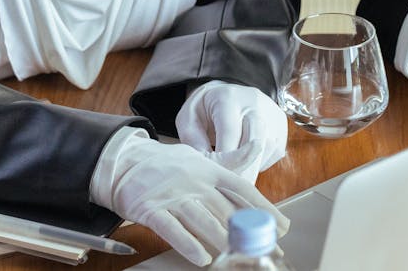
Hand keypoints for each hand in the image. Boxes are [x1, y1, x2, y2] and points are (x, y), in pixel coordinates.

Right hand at [102, 134, 289, 266]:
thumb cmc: (168, 164)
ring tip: (237, 255)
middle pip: (225, 209)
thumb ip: (229, 161)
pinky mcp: (152, 210)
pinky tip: (202, 258)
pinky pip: (172, 230)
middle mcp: (194, 182)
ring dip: (222, 239)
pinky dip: (188, 245)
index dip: (263, 207)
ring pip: (202, 220)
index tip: (281, 225)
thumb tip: (256, 149)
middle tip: (265, 249)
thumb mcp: (200, 158)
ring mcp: (173, 196)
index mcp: (209, 170)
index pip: (242, 188)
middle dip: (248, 232)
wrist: (125, 161)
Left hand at [176, 81, 288, 181]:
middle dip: (240, 169)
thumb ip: (194, 141)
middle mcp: (255, 104)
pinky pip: (273, 153)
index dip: (223, 160)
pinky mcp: (281, 127)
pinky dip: (259, 163)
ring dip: (249, 167)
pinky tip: (245, 161)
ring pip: (265, 151)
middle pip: (254, 143)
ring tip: (233, 173)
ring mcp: (271, 115)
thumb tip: (207, 167)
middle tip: (228, 186)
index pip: (231, 134)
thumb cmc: (205, 109)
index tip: (213, 176)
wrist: (227, 94)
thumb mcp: (188, 119)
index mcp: (228, 98)